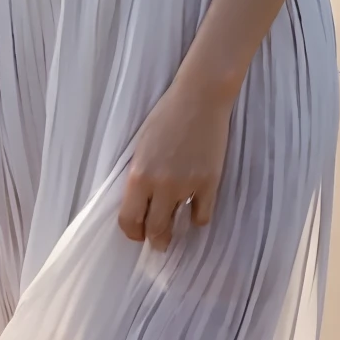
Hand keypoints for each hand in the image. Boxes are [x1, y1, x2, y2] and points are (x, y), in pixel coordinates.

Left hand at [118, 77, 234, 251]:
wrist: (199, 98)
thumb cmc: (166, 115)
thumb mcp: (141, 146)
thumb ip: (139, 175)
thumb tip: (140, 202)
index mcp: (138, 174)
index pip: (129, 219)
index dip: (132, 232)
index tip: (137, 232)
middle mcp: (161, 184)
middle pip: (154, 229)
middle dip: (154, 240)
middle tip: (157, 242)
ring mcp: (187, 185)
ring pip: (178, 226)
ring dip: (175, 232)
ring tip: (174, 232)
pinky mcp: (210, 183)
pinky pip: (202, 216)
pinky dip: (198, 217)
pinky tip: (195, 211)